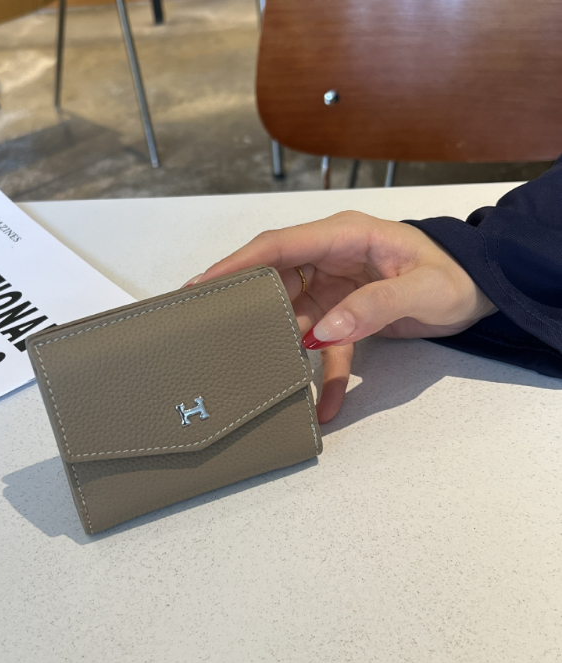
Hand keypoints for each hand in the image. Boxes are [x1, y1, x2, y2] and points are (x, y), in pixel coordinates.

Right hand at [185, 211, 495, 422]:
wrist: (482, 292)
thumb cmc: (457, 277)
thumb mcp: (422, 290)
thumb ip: (374, 306)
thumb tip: (322, 331)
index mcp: (345, 236)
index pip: (279, 245)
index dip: (237, 263)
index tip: (202, 285)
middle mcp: (332, 259)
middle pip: (275, 280)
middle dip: (246, 306)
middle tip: (211, 331)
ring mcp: (336, 289)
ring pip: (293, 317)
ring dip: (282, 346)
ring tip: (258, 372)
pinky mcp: (345, 317)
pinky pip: (325, 348)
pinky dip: (322, 375)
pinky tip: (322, 405)